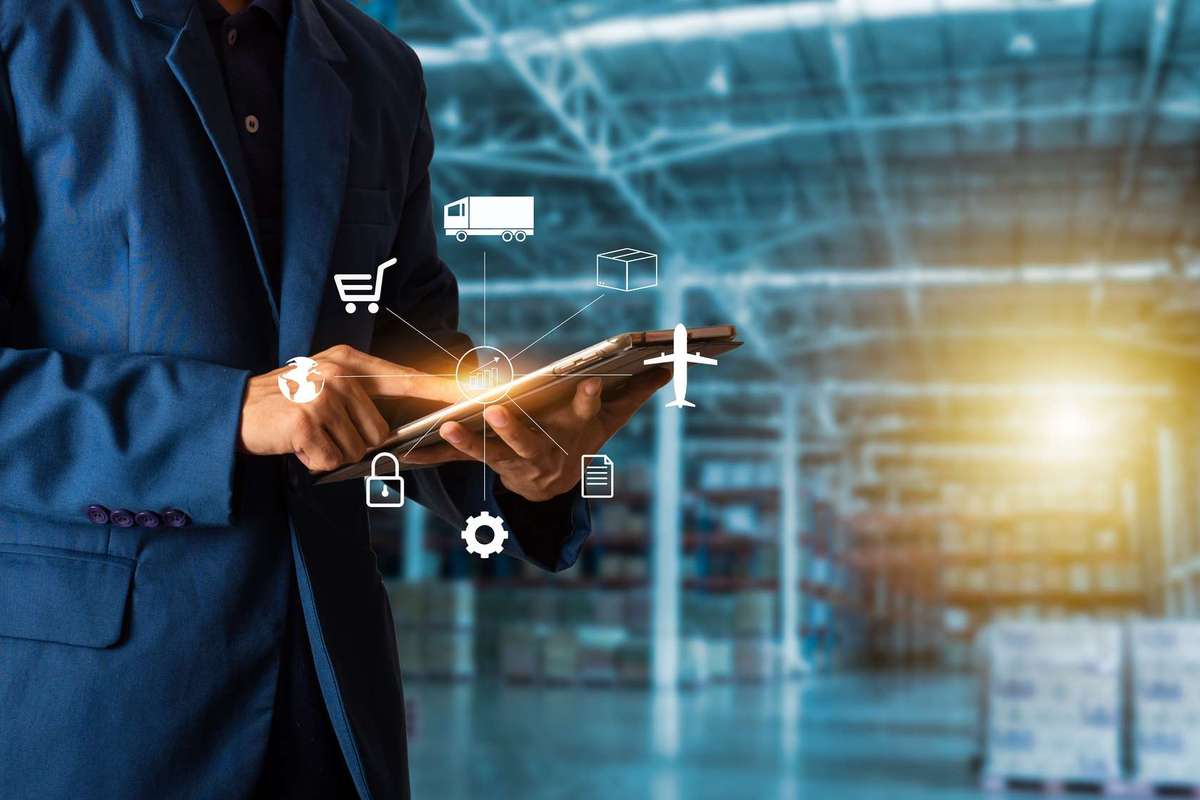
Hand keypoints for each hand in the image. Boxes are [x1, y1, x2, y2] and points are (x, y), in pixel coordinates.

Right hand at [238, 344, 459, 471]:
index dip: (442, 389)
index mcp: (350, 362)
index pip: (407, 378)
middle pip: (380, 431)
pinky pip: (332, 460)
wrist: (234, 411)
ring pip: (358, 449)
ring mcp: (323, 396)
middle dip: (355, 443)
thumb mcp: (325, 386)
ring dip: (334, 453)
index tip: (476, 392)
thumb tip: (393, 431)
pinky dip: (316, 463)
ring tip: (308, 436)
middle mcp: (340, 375)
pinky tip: (298, 446)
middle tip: (323, 432)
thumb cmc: (286, 403)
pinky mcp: (307, 421)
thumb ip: (362, 399)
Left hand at [402, 369, 670, 501]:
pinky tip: (407, 452)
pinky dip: (436, 455)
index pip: (586, 415)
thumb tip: (672, 361)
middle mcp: (546, 453)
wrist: (553, 486)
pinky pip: (463, 460)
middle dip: (514, 428)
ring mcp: (516, 463)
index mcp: (577, 434)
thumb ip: (637, 390)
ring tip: (446, 424)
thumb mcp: (611, 417)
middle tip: (497, 409)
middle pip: (530, 442)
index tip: (588, 382)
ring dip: (469, 443)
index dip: (587, 400)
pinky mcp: (491, 465)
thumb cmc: (582, 436)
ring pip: (492, 454)